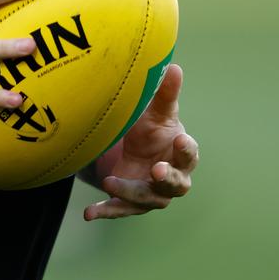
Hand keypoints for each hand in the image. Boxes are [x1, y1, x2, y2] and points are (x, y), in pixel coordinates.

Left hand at [83, 63, 198, 220]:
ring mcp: (152, 194)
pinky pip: (119, 209)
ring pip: (146, 199)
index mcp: (182, 154)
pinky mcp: (131, 202)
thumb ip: (166, 93)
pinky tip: (89, 213)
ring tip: (109, 181)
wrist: (135, 150)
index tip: (180, 140)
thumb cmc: (153, 129)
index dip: (186, 149)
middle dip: (166, 179)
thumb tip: (174, 66)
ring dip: (129, 193)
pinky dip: (105, 211)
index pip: (189, 154)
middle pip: (175, 184)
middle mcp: (172, 178)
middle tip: (156, 171)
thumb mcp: (157, 111)